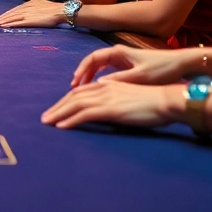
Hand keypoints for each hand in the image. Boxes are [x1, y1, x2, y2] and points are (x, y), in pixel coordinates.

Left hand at [0, 0, 64, 27]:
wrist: (60, 11)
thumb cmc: (53, 7)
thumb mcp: (40, 0)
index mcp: (28, 3)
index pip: (13, 10)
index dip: (5, 14)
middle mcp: (25, 8)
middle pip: (10, 13)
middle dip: (0, 19)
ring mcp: (27, 14)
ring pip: (11, 18)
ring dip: (2, 22)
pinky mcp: (30, 20)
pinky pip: (17, 23)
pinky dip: (9, 24)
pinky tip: (3, 27)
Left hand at [41, 81, 185, 128]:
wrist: (167, 100)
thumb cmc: (154, 103)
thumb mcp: (130, 100)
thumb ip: (116, 103)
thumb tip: (106, 113)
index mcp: (109, 85)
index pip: (81, 92)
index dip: (66, 101)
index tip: (56, 109)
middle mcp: (104, 88)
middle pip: (74, 97)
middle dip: (57, 107)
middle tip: (45, 118)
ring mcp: (107, 98)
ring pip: (75, 104)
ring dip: (58, 114)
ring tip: (46, 123)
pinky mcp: (111, 109)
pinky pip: (85, 114)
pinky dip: (70, 120)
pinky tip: (61, 127)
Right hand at [71, 45, 192, 87]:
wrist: (181, 64)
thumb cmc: (161, 69)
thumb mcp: (139, 76)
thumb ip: (119, 79)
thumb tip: (99, 84)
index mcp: (119, 53)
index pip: (93, 58)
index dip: (82, 70)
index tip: (75, 82)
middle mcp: (118, 54)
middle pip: (93, 63)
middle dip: (83, 75)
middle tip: (74, 89)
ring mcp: (123, 61)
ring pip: (100, 68)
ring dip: (90, 78)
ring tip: (83, 91)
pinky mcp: (128, 68)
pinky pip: (108, 72)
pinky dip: (100, 80)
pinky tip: (98, 91)